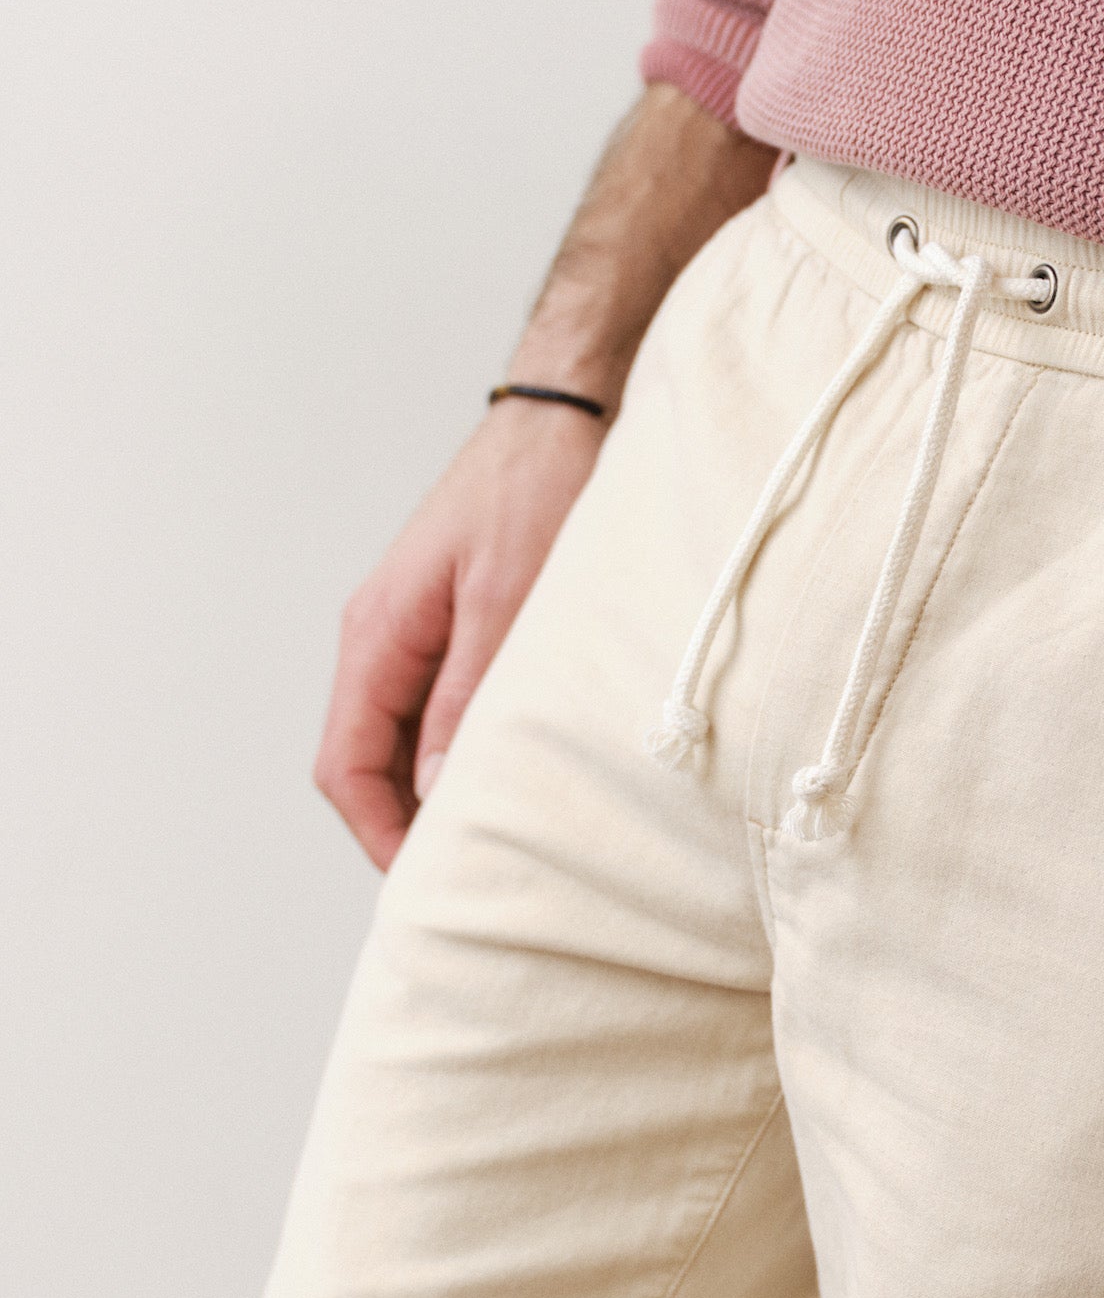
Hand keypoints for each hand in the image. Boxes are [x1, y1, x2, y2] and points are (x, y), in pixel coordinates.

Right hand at [314, 399, 605, 866]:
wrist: (563, 418)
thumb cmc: (536, 488)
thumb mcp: (510, 597)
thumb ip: (470, 692)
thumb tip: (436, 786)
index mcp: (378, 634)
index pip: (346, 764)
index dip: (379, 832)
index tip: (426, 879)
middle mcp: (382, 638)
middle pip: (366, 762)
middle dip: (405, 824)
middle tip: (469, 874)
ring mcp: (414, 633)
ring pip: (402, 740)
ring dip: (434, 789)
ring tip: (494, 835)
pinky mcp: (451, 627)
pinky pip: (437, 709)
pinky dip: (459, 750)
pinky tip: (507, 773)